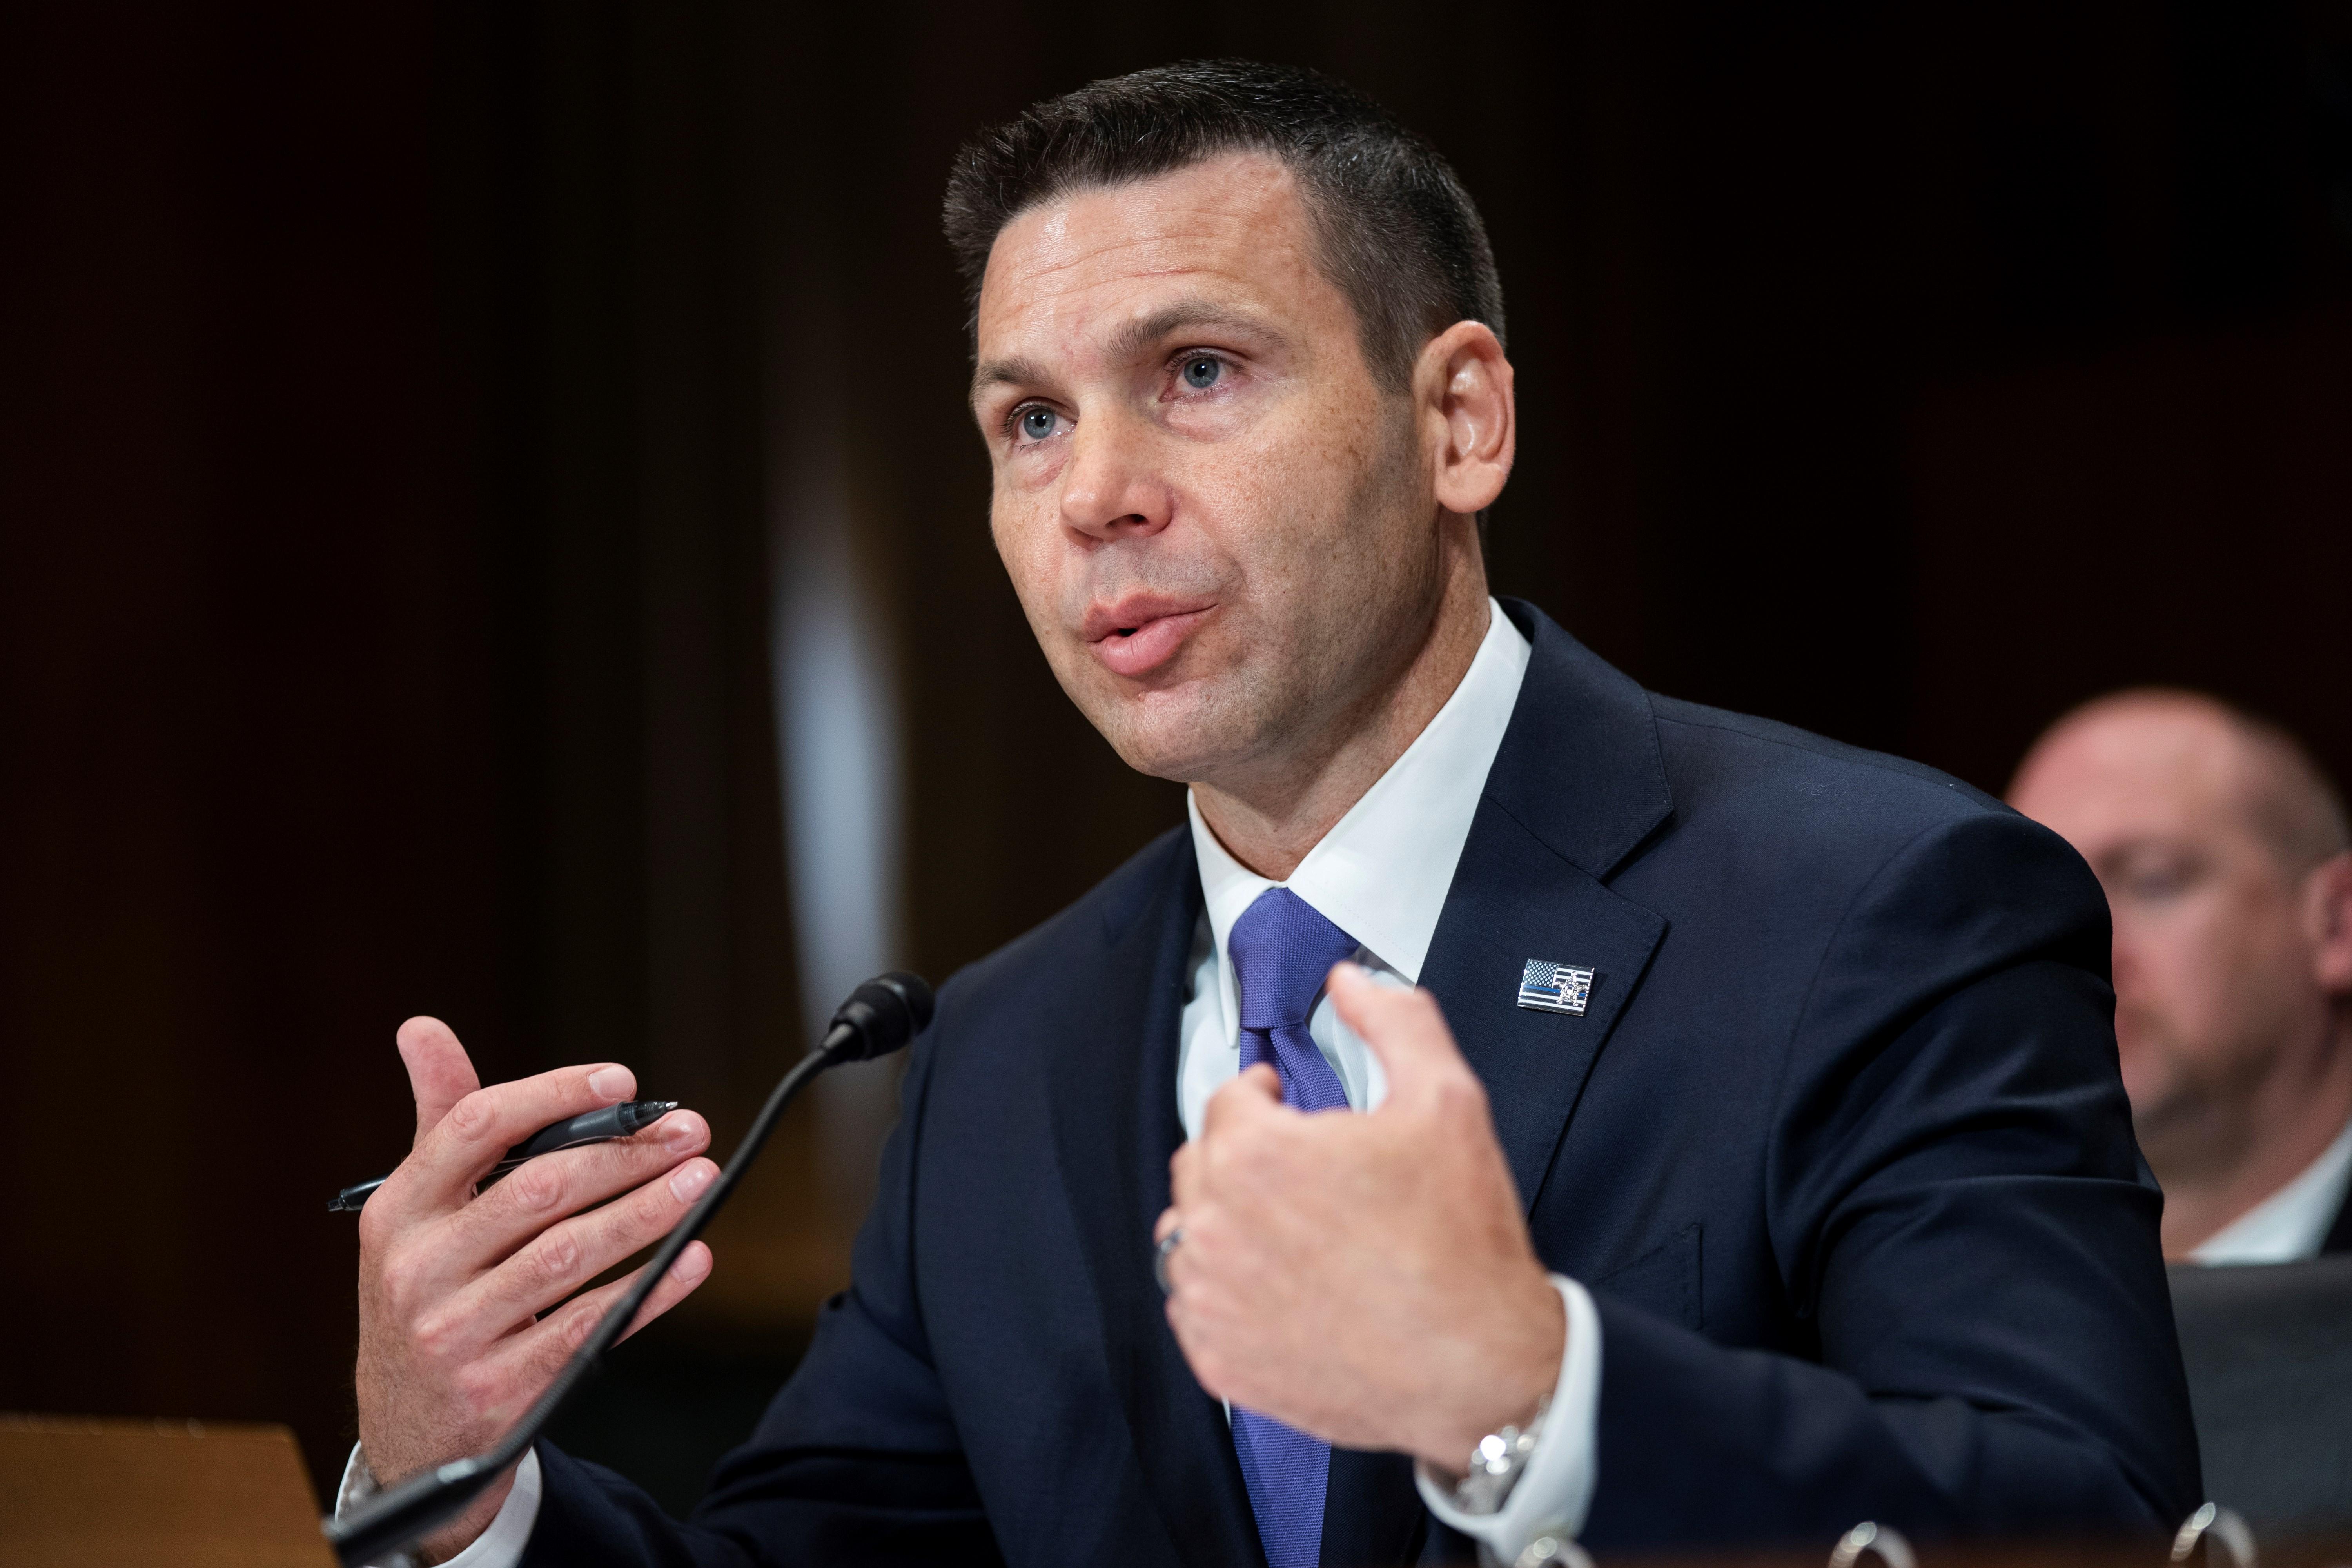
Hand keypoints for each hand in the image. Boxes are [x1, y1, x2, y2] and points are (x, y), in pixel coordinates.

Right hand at [354, 1018, 716, 1560]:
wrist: (407, 1427)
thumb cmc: (431, 1288)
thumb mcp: (419, 1212)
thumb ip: (439, 1121)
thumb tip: (420, 1028)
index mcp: (400, 1209)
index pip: (474, 1127)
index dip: (553, 1095)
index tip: (623, 1081)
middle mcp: (418, 1267)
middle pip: (537, 1190)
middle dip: (624, 1155)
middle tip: (688, 1132)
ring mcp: (453, 1331)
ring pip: (568, 1256)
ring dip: (646, 1214)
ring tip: (701, 1181)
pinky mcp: (497, 1386)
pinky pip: (588, 1326)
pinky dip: (649, 1290)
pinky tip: (693, 1258)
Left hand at [1158, 964, 1563, 1469]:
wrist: (1480, 1368)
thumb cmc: (1462, 1244)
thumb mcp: (1448, 1100)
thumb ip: (1396, 1021)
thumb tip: (1352, 981)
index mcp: (1256, 1156)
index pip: (1229, 1101)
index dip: (1265, 1096)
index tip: (1290, 1108)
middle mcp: (1214, 1228)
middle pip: (1201, 1164)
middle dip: (1245, 1155)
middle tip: (1304, 1171)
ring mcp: (1212, 1302)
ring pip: (1188, 1235)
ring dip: (1227, 1221)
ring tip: (1292, 1229)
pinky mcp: (1220, 1361)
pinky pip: (1194, 1308)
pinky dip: (1226, 1293)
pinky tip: (1283, 1289)